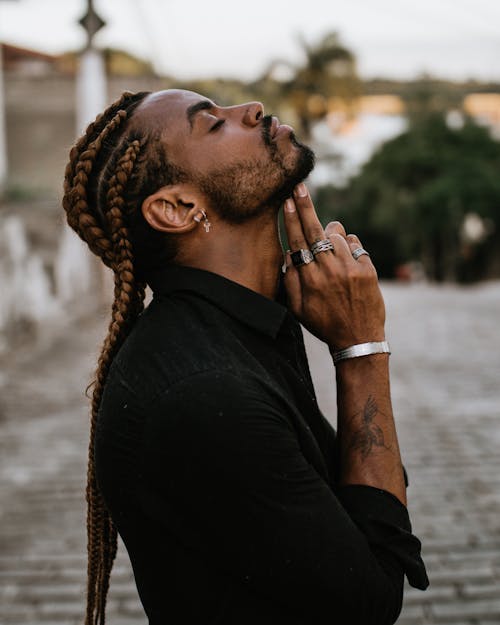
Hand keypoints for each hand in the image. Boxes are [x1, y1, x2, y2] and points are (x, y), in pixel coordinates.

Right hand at [282, 183, 385, 350]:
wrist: (359, 339)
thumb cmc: (324, 324)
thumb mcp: (298, 310)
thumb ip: (290, 282)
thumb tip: (287, 255)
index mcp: (310, 280)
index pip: (297, 242)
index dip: (291, 220)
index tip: (286, 201)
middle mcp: (329, 271)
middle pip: (315, 231)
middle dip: (305, 207)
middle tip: (299, 187)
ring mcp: (350, 269)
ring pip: (336, 235)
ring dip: (330, 233)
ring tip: (328, 246)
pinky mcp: (368, 270)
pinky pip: (355, 244)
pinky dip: (348, 245)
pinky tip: (345, 257)